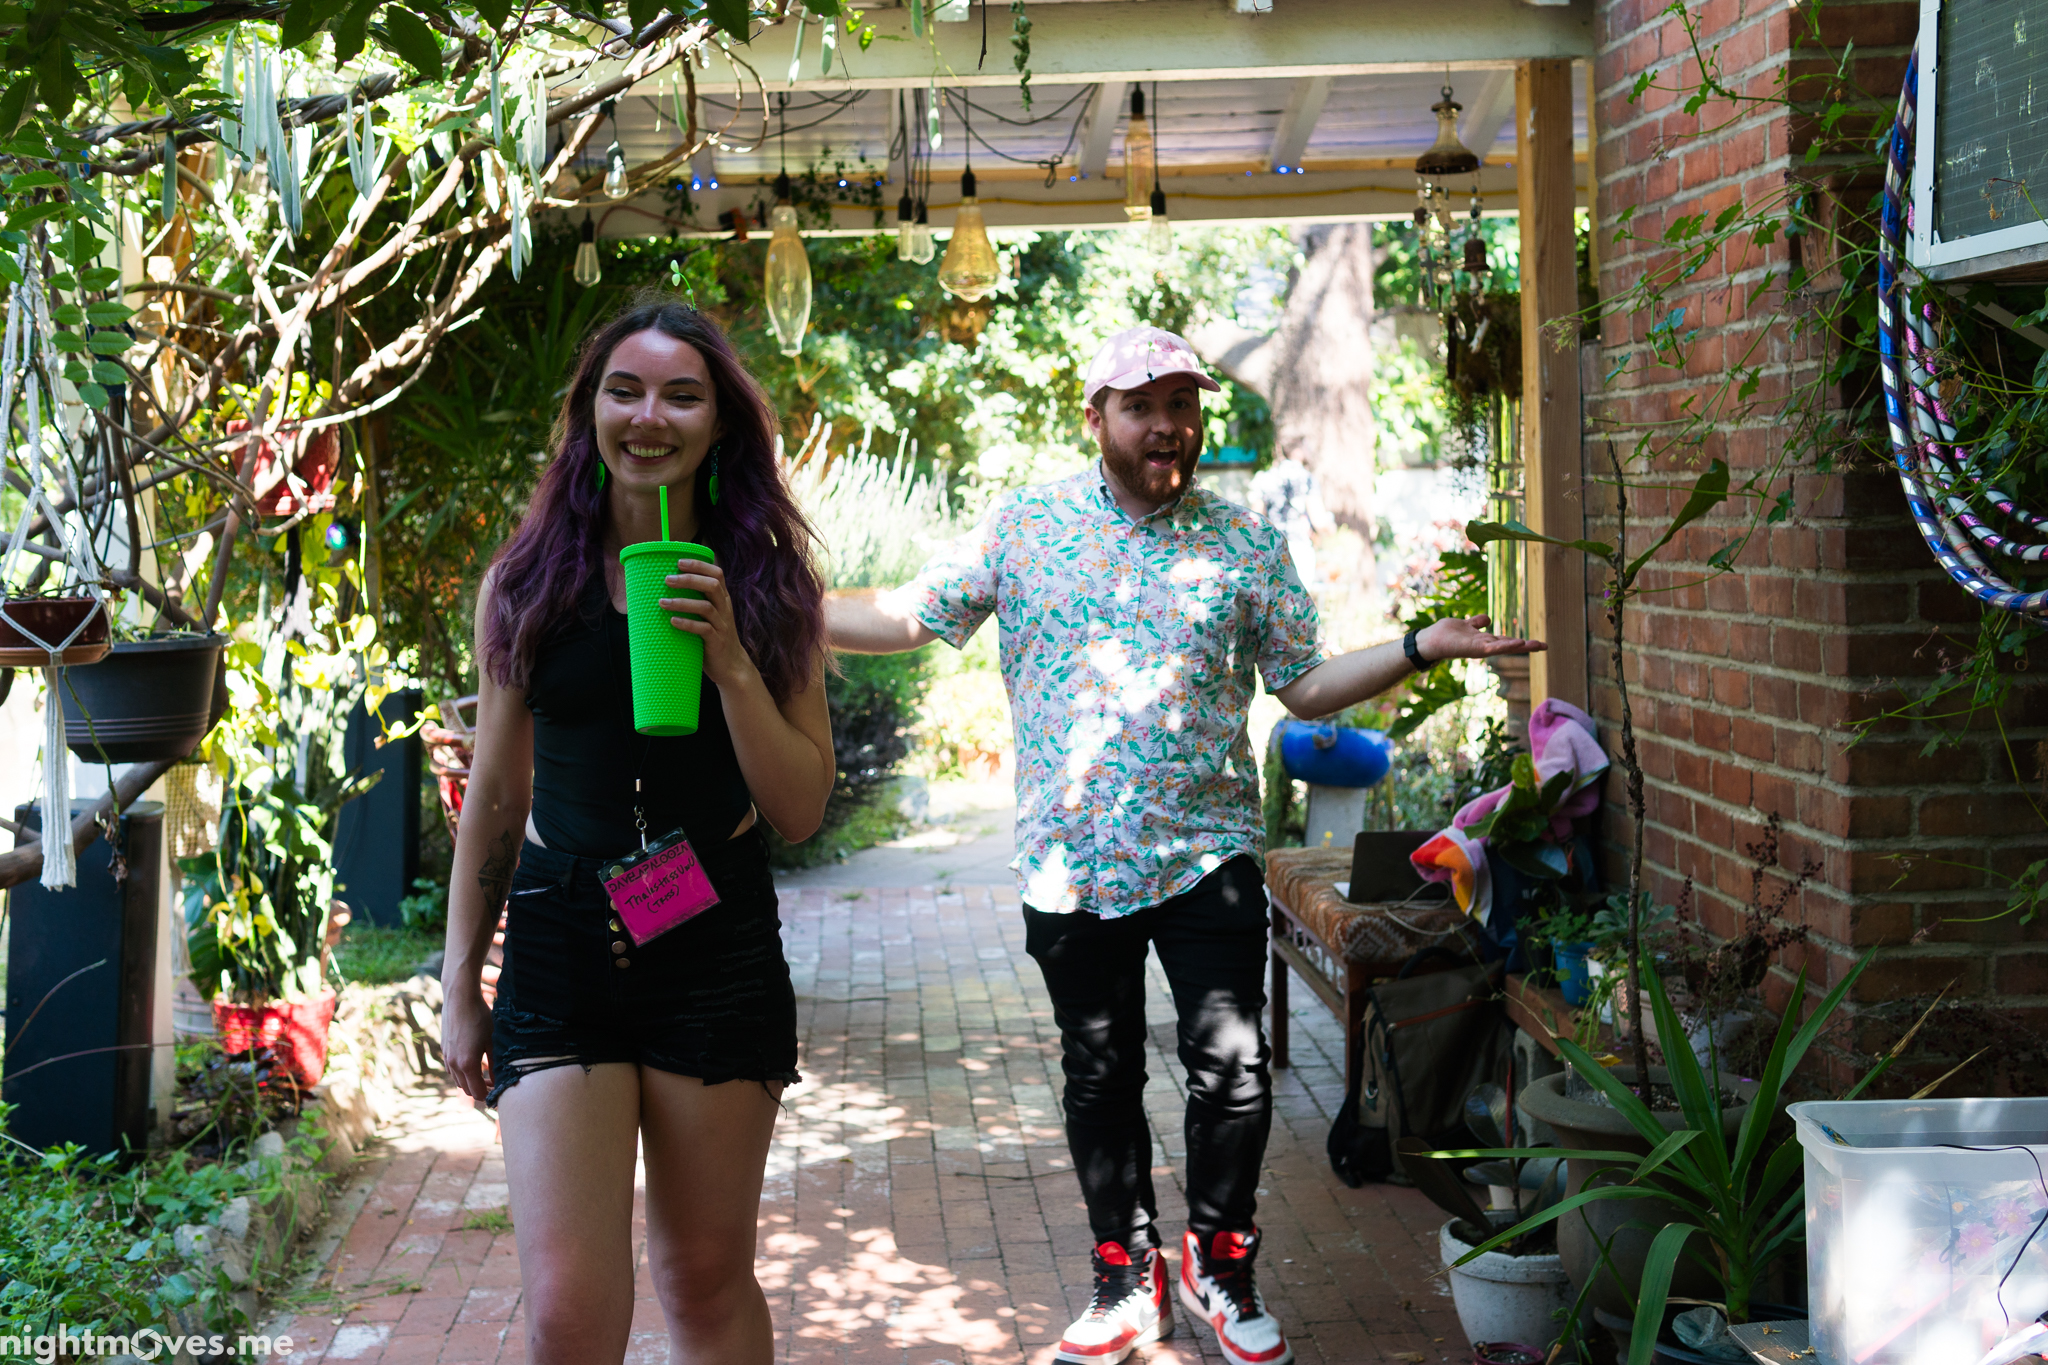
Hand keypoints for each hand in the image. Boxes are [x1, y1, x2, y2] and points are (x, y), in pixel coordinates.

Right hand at [442, 983, 493, 1104]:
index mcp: (468, 1064)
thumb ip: (496, 1063)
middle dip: (479, 1089)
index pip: (476, 1092)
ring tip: (485, 1073)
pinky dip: (462, 1071)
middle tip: (494, 1083)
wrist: (460, 998)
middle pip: (466, 1089)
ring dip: (470, 1081)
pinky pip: (452, 1069)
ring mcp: (447, 1057)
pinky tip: (473, 1061)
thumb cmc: (481, 1018)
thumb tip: (500, 1081)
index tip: (498, 1092)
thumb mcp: (493, 1041)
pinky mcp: (444, 1049)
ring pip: (458, 1079)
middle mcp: (454, 1064)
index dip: (488, 1095)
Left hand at [659, 558, 760, 690]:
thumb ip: (696, 602)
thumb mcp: (709, 616)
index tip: (678, 561)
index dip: (699, 565)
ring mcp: (722, 625)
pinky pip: (703, 629)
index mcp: (723, 599)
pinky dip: (687, 623)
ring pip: (705, 607)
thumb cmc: (713, 638)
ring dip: (682, 602)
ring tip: (662, 602)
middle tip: (667, 579)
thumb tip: (662, 591)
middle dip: (689, 579)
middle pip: (712, 585)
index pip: (717, 574)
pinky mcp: (717, 641)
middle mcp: (724, 609)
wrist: (731, 666)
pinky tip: (673, 621)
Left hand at [1418, 614, 1546, 662]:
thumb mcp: (1466, 625)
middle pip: (1510, 645)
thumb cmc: (1447, 634)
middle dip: (1527, 646)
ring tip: (1534, 644)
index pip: (1508, 641)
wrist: (1430, 640)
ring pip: (1503, 647)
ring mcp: (1480, 648)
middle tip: (1545, 646)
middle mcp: (1485, 646)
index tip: (1540, 643)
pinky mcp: (1473, 648)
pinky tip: (1515, 643)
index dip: (1523, 642)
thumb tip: (1488, 619)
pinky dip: (1503, 646)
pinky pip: (1491, 647)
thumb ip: (1477, 623)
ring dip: (1518, 646)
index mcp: (1485, 641)